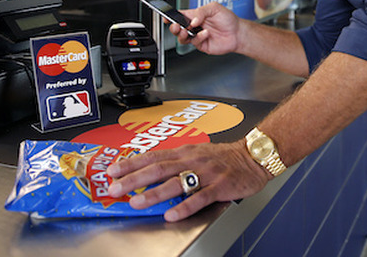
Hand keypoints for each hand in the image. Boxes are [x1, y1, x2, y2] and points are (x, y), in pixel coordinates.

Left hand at [107, 140, 270, 221]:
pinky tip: (172, 214)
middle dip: (134, 179)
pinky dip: (184, 206)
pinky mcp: (220, 186)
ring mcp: (206, 174)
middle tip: (115, 188)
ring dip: (154, 193)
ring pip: (176, 183)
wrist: (253, 157)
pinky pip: (200, 198)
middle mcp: (192, 161)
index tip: (113, 170)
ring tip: (137, 202)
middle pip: (158, 169)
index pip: (153, 156)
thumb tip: (150, 172)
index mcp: (184, 152)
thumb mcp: (197, 153)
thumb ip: (176, 162)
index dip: (131, 163)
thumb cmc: (225, 157)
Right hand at [171, 2, 242, 54]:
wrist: (237, 33)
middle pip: (178, 28)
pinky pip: (195, 42)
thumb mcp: (214, 8)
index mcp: (195, 15)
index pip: (179, 15)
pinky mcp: (201, 44)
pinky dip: (199, 37)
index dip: (171, 16)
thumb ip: (201, 11)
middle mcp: (194, 26)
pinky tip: (206, 33)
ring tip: (188, 30)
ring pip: (182, 37)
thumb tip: (193, 19)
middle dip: (174, 27)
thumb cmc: (227, 19)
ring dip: (183, 34)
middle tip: (176, 26)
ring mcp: (197, 36)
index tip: (166, 17)